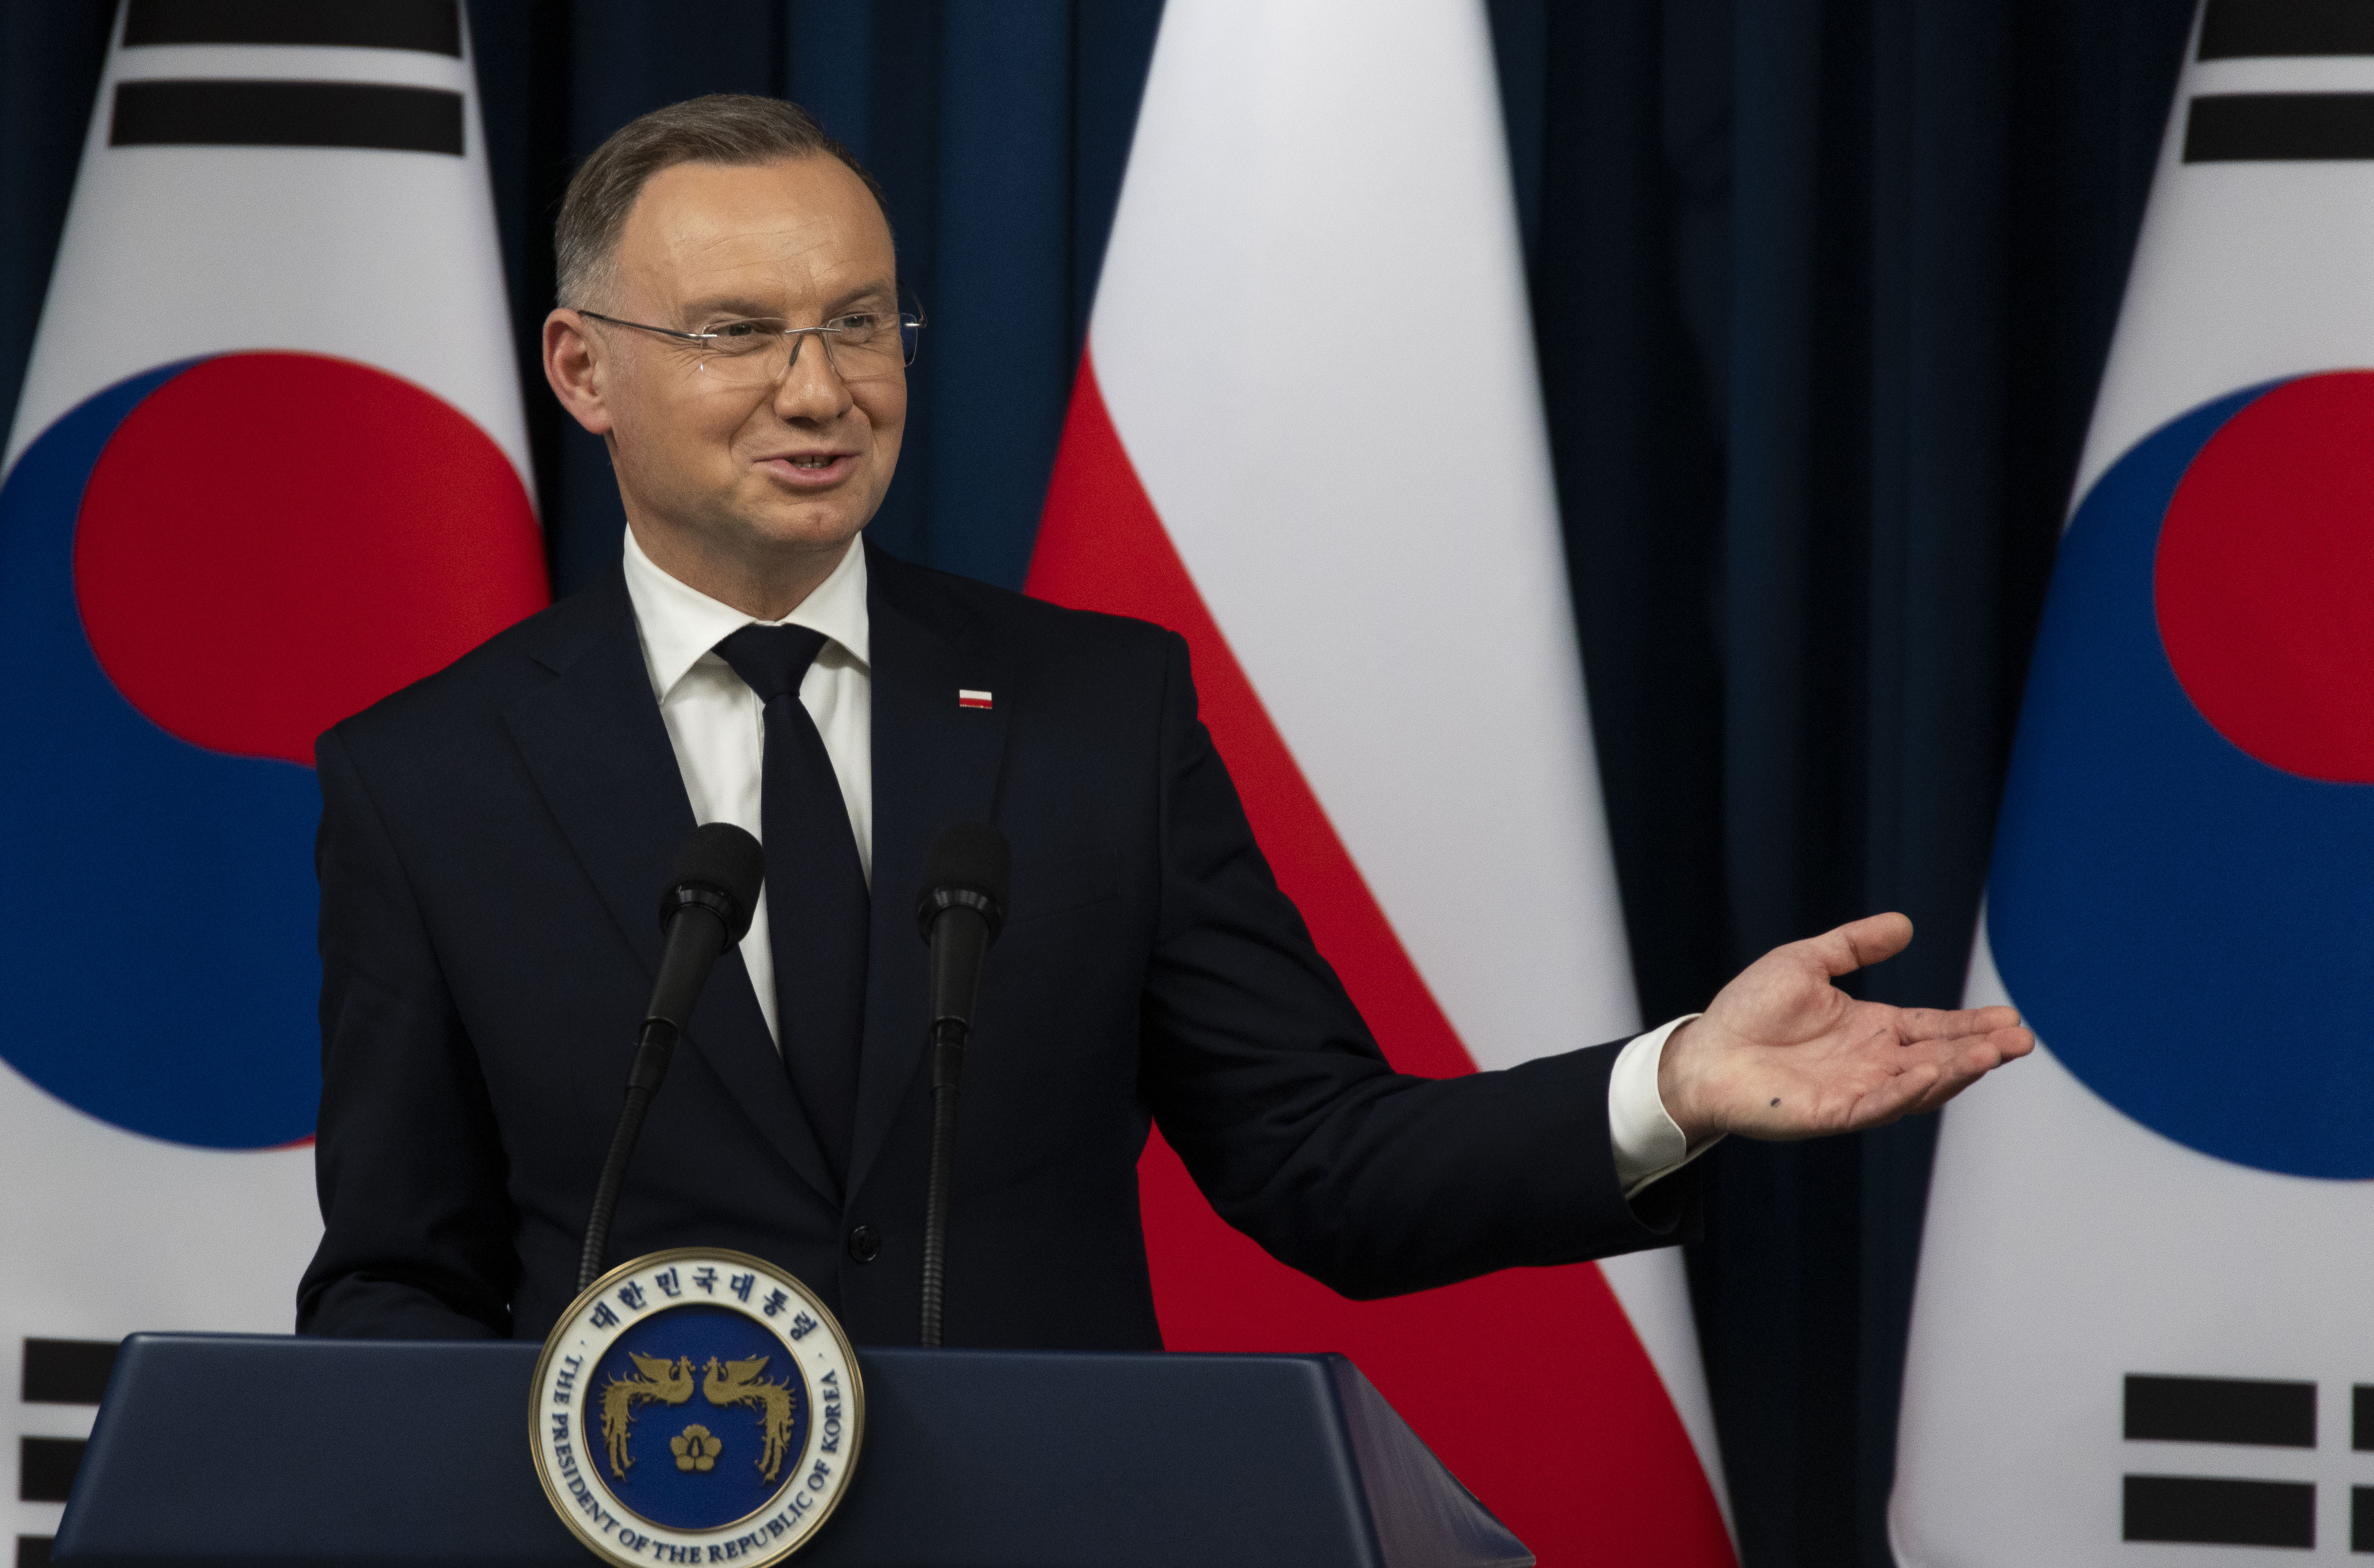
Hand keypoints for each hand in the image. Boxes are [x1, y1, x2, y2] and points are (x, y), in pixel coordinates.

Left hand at [1656, 912, 2033, 1145]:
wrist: (1704, 1051)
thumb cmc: (1749, 1009)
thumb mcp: (1806, 963)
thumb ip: (1854, 946)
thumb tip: (1904, 924)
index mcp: (1872, 1030)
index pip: (1935, 1028)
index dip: (1973, 1026)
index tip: (2011, 1019)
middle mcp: (1873, 1063)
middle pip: (1939, 1056)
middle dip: (1981, 1050)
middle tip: (2022, 1040)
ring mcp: (1856, 1091)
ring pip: (1919, 1085)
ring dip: (1956, 1070)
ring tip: (1991, 1054)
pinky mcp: (1832, 1113)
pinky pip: (1877, 1104)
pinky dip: (1906, 1090)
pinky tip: (1932, 1072)